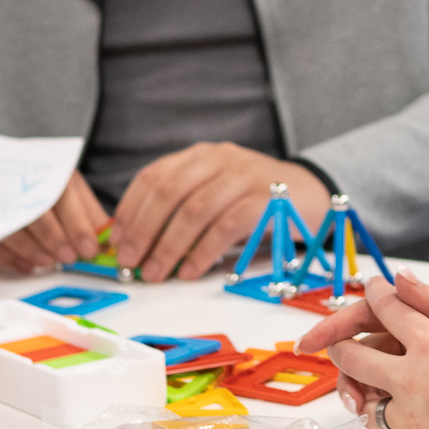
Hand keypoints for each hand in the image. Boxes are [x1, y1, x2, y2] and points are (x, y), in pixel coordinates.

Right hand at [0, 171, 107, 273]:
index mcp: (47, 170)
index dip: (77, 225)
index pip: (63, 196)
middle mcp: (18, 181)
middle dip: (55, 240)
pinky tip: (27, 265)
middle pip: (36, 213)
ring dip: (33, 250)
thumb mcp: (70, 184)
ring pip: (12, 228)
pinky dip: (10, 257)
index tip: (89, 248)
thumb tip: (108, 236)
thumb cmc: (42, 177)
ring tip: (48, 261)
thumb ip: (88, 211)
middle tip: (69, 258)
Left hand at [111, 144, 330, 281]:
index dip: (130, 210)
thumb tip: (138, 243)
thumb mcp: (216, 193)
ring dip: (169, 246)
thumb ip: (183, 209)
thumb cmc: (256, 199)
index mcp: (200, 156)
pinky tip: (190, 271)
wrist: (313, 194)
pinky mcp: (266, 199)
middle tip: (130, 262)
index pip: (153, 176)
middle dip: (143, 230)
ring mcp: (244, 176)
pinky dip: (203, 252)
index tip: (115, 242)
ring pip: (195, 210)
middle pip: (169, 192)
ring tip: (156, 273)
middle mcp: (220, 159)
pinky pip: (226, 226)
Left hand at [327, 265, 428, 428]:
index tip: (371, 286)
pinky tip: (402, 425)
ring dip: (364, 395)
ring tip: (363, 391)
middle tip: (333, 341)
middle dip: (339, 346)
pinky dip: (398, 428)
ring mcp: (413, 419)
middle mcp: (413, 381)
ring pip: (369, 406)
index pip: (390, 312)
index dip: (377, 294)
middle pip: (356, 360)